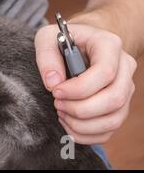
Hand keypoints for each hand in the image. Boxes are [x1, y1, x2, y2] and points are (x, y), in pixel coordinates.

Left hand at [35, 23, 136, 143]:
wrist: (78, 43)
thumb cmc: (61, 40)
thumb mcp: (46, 38)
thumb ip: (46, 57)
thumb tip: (53, 84)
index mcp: (109, 44)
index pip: (105, 73)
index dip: (79, 88)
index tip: (56, 92)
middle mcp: (124, 67)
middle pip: (114, 99)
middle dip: (80, 109)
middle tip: (57, 104)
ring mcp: (125, 88)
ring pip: (114, 119)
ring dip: (82, 124)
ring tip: (60, 113)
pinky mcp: (119, 106)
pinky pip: (109, 130)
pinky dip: (86, 134)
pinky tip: (67, 123)